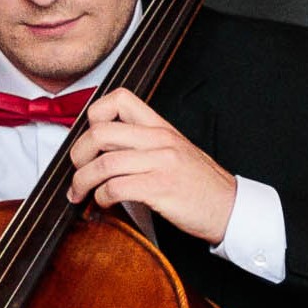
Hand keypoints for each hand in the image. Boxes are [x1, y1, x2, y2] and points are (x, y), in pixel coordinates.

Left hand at [64, 89, 237, 246]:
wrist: (230, 207)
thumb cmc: (200, 185)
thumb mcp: (173, 152)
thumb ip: (142, 147)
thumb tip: (101, 155)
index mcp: (161, 127)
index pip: (118, 99)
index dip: (93, 115)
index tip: (87, 139)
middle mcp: (159, 140)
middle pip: (100, 132)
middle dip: (78, 154)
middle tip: (77, 171)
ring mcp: (161, 163)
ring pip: (103, 163)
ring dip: (82, 182)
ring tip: (80, 194)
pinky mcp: (161, 188)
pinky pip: (116, 188)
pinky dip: (101, 198)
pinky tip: (103, 203)